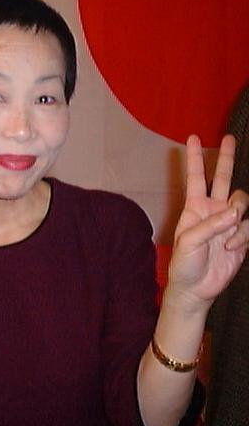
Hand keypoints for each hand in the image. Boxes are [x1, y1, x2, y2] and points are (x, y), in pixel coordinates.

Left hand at [167, 135, 248, 311]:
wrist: (196, 288)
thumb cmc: (184, 264)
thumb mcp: (189, 242)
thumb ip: (210, 225)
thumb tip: (234, 213)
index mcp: (194, 207)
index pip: (195, 177)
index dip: (194, 158)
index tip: (192, 138)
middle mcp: (212, 210)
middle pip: (222, 178)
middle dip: (226, 158)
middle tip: (229, 137)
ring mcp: (228, 222)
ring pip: (242, 201)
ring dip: (236, 217)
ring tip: (224, 239)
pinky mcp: (241, 236)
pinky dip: (241, 236)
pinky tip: (230, 249)